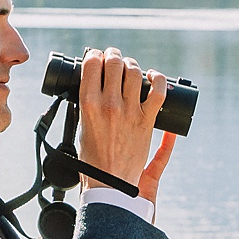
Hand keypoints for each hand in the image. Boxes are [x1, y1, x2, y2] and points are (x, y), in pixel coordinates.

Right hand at [76, 47, 171, 200]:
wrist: (110, 183)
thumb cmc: (92, 158)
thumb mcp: (80, 126)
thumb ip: (86, 104)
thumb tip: (92, 85)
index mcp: (88, 105)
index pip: (91, 65)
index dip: (94, 55)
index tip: (96, 56)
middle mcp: (109, 105)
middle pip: (114, 63)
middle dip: (113, 55)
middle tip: (113, 57)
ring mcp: (130, 112)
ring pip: (134, 72)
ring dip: (132, 64)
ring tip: (130, 67)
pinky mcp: (146, 121)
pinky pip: (158, 92)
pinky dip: (158, 79)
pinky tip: (153, 75)